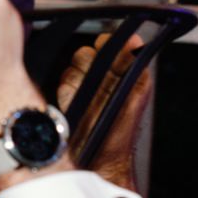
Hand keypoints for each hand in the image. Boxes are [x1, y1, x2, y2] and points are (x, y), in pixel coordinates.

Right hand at [57, 34, 152, 187]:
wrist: (100, 158)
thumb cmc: (121, 131)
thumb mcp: (136, 94)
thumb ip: (133, 64)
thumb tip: (134, 39)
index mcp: (121, 72)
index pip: (107, 43)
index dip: (105, 49)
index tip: (107, 60)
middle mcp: (100, 76)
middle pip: (85, 53)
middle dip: (90, 68)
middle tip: (101, 87)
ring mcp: (81, 85)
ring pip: (72, 66)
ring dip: (79, 82)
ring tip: (90, 101)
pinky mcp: (66, 94)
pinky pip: (61, 81)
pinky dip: (68, 92)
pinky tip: (77, 104)